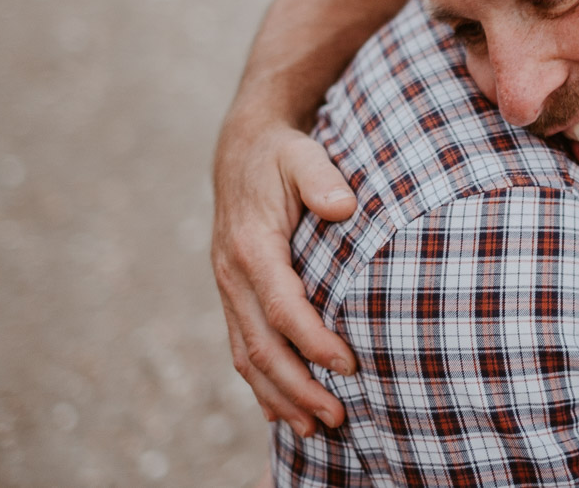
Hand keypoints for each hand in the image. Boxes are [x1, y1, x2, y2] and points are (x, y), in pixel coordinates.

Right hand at [211, 116, 359, 435]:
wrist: (243, 149)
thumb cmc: (282, 154)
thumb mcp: (303, 154)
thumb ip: (322, 178)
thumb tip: (344, 207)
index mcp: (252, 246)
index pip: (282, 306)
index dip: (313, 340)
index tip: (350, 365)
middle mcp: (233, 275)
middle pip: (261, 346)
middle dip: (298, 386)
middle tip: (338, 415)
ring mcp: (229, 288)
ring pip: (247, 355)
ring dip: (279, 395)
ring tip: (314, 428)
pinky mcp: (233, 295)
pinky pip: (241, 347)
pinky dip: (261, 384)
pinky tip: (283, 412)